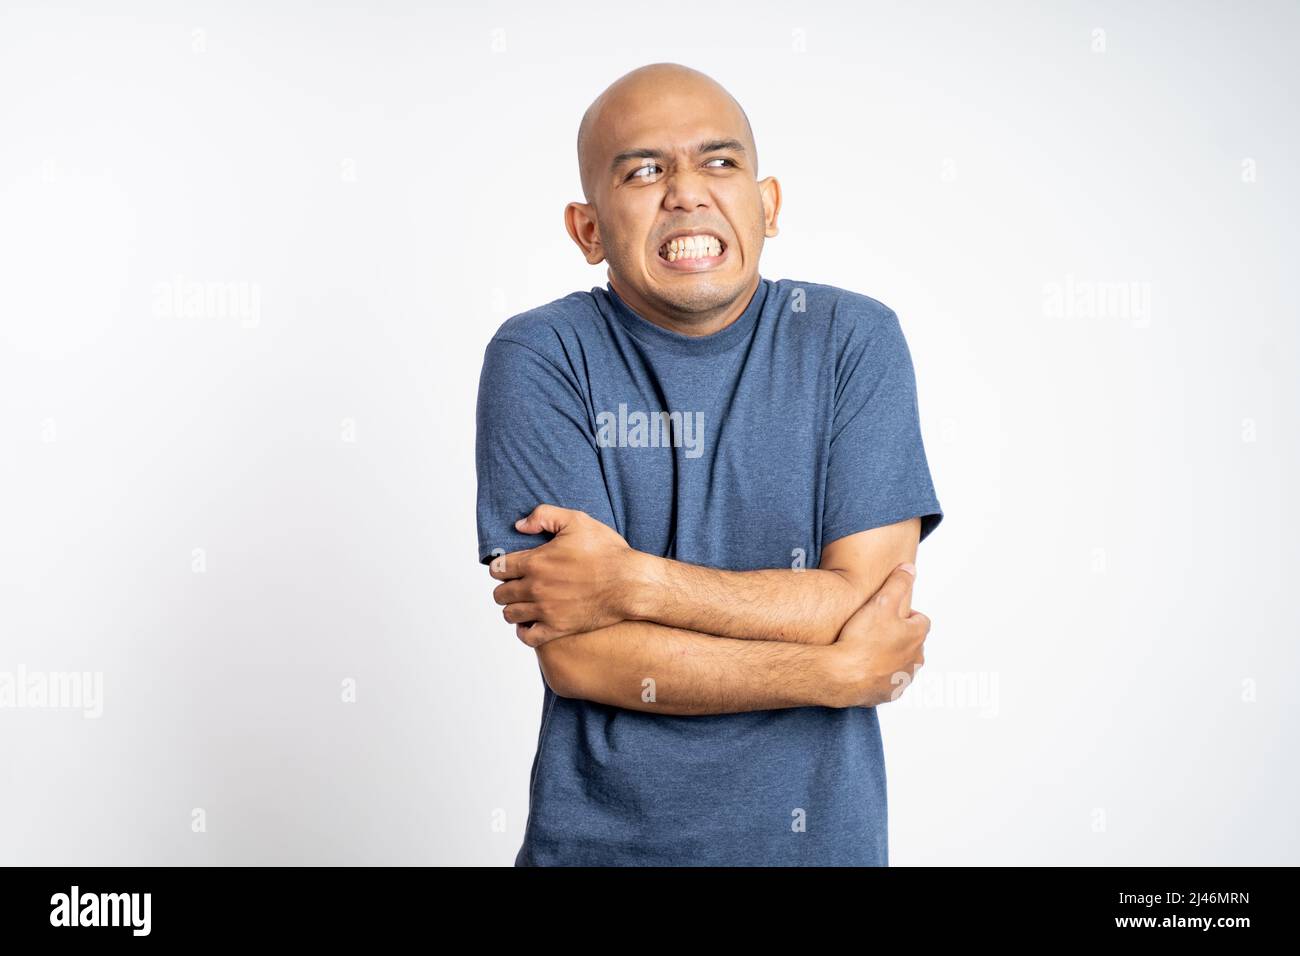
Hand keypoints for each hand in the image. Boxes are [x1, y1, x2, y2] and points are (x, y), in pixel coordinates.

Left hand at [489, 504, 638, 645]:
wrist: (630, 583)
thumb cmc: (607, 552)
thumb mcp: (577, 521)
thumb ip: (544, 516)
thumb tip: (519, 525)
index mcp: (535, 562)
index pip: (497, 569)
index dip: (501, 566)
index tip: (510, 566)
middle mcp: (535, 588)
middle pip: (499, 594)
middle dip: (505, 587)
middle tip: (518, 584)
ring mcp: (546, 610)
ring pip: (510, 615)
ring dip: (513, 608)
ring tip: (524, 603)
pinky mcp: (558, 628)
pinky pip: (528, 637)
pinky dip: (524, 631)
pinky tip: (532, 622)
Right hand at [826, 562, 929, 707]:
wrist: (842, 674)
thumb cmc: (861, 638)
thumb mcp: (881, 601)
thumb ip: (898, 582)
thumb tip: (910, 568)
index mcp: (917, 636)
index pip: (921, 621)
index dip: (904, 615)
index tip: (887, 614)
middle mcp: (915, 659)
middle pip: (912, 643)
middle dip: (898, 637)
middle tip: (874, 630)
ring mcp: (902, 679)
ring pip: (901, 664)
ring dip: (889, 657)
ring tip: (866, 649)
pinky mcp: (888, 694)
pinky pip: (887, 682)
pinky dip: (879, 675)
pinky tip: (862, 667)